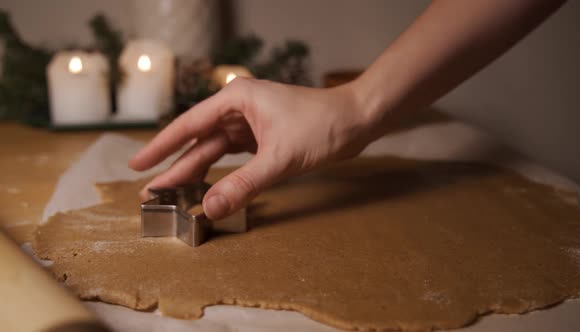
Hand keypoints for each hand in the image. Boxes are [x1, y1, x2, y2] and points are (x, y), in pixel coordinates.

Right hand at [128, 78, 378, 219]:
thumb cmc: (322, 126)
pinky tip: (207, 185)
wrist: (357, 120)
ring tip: (173, 193)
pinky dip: (221, 172)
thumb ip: (244, 185)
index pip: (189, 125)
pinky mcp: (262, 136)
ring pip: (215, 150)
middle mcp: (239, 108)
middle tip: (151, 192)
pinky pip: (233, 156)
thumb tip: (210, 208)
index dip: (161, 147)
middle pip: (199, 141)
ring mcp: (251, 122)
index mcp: (236, 99)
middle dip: (176, 167)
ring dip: (197, 171)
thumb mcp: (280, 158)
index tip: (137, 165)